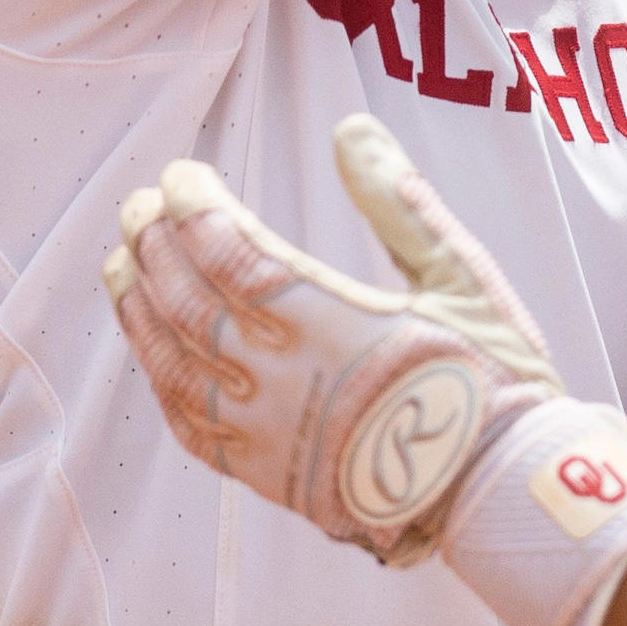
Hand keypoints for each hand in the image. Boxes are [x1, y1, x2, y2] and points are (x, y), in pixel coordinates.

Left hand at [106, 117, 626, 625]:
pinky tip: (151, 351)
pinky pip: (188, 426)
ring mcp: (263, 433)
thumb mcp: (463, 278)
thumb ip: (400, 203)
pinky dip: (161, 380)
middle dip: (155, 244)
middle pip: (185, 299)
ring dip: (140, 307)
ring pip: (173, 362)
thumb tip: (351, 131)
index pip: (226, 250)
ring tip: (124, 263)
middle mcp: (278, 378)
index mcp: (325, 321)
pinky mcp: (265, 475)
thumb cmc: (493, 383)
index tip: (184, 176)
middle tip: (142, 205)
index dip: (194, 207)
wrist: (502, 494)